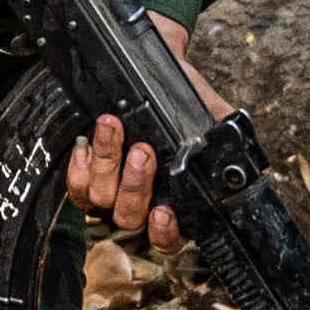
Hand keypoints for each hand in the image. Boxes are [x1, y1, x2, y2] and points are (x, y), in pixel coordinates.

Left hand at [67, 17, 218, 241]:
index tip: (164, 211)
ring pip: (100, 200)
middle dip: (136, 186)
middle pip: (130, 219)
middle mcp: (139, 203)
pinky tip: (89, 144)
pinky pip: (75, 187)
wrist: (150, 70)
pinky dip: (81, 166)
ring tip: (114, 129)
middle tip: (142, 152)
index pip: (169, 239)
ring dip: (108, 164)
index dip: (164, 233)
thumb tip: (233, 146)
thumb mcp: (207, 114)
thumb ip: (221, 135)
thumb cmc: (182, 96)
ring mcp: (108, 193)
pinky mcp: (83, 178)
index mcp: (173, 199)